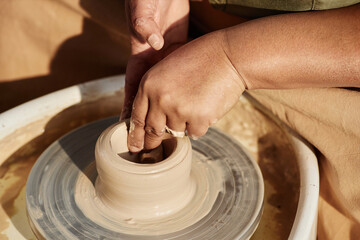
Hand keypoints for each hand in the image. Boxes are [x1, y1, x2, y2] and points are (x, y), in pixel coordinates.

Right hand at [121, 0, 188, 119]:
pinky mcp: (181, 56)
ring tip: (170, 130)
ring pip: (165, 92)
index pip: (130, 87)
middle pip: (147, 96)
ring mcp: (167, 61)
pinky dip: (183, 95)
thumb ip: (144, 21)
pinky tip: (189, 106)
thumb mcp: (143, 5)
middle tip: (147, 140)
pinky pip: (181, 81)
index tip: (126, 128)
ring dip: (166, 109)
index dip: (127, 108)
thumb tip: (154, 42)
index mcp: (138, 53)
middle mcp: (152, 62)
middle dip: (146, 117)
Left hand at [127, 31, 245, 151]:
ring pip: (176, 132)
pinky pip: (195, 133)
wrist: (228, 56)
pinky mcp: (198, 119)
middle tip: (152, 151)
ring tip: (195, 105)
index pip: (137, 117)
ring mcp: (179, 110)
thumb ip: (155, 92)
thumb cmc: (199, 60)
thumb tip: (151, 120)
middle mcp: (160, 99)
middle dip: (153, 143)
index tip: (135, 148)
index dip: (135, 136)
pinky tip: (206, 108)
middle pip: (153, 131)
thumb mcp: (167, 69)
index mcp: (148, 85)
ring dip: (184, 125)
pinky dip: (200, 125)